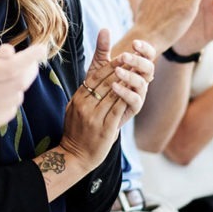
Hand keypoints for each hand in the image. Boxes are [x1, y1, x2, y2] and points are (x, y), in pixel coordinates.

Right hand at [0, 4, 44, 155]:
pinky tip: (8, 94)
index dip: (32, 56)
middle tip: (33, 60)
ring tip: (20, 75)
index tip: (42, 48)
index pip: (15, 66)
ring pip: (16, 98)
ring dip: (20, 85)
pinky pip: (8, 113)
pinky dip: (12, 101)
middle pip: (20, 82)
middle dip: (30, 69)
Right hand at [58, 31, 153, 171]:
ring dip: (126, 82)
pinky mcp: (105, 129)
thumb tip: (94, 80)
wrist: (74, 155)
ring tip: (138, 72)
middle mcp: (85, 106)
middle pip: (105, 83)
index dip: (109, 66)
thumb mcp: (74, 108)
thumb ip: (85, 94)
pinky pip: (118, 110)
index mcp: (78, 99)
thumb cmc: (76, 131)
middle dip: (120, 70)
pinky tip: (135, 92)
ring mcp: (94, 117)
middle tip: (133, 59)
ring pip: (113, 94)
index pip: (94, 77)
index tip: (121, 56)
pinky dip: (126, 99)